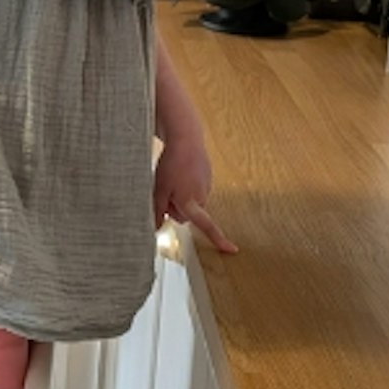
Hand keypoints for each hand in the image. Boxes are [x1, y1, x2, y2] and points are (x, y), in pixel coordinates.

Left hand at [153, 136, 237, 253]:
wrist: (186, 138)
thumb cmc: (170, 164)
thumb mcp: (158, 189)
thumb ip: (157, 211)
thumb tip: (156, 229)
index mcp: (190, 202)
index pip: (206, 225)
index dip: (218, 239)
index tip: (232, 250)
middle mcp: (202, 196)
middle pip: (188, 215)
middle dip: (177, 208)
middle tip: (165, 191)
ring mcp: (206, 186)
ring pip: (192, 202)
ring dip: (181, 196)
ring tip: (172, 178)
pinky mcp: (208, 177)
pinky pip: (196, 189)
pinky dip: (187, 186)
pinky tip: (180, 172)